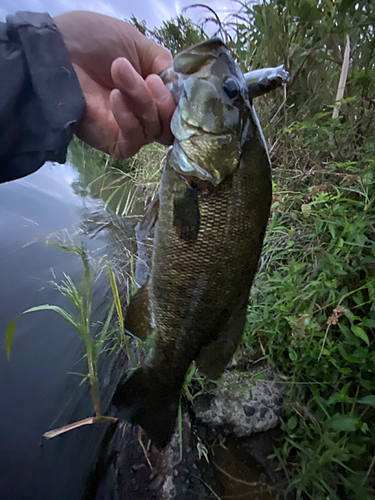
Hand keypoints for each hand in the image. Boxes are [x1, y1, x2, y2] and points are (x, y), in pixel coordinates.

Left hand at [54, 11, 175, 157]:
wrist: (57, 52)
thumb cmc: (92, 42)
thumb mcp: (137, 44)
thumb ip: (163, 65)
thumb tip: (180, 86)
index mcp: (151, 90)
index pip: (177, 107)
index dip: (180, 98)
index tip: (174, 82)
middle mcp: (143, 113)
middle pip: (171, 124)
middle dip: (165, 101)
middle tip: (150, 79)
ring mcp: (129, 129)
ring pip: (154, 129)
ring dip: (141, 99)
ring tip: (119, 71)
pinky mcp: (115, 142)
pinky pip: (135, 140)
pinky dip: (130, 119)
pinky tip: (115, 97)